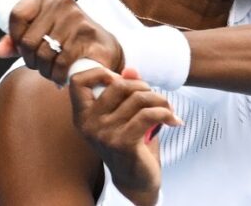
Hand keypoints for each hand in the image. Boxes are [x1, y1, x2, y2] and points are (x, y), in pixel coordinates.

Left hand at [0, 0, 123, 84]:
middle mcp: (62, 3)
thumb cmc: (70, 39)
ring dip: (45, 70)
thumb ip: (17, 41)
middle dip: (31, 60)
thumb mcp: (42, 33)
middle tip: (42, 64)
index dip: (15, 38)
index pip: (16, 15)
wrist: (104, 46)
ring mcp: (76, 18)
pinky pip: (61, 62)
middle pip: (28, 41)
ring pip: (44, 54)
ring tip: (52, 70)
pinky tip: (62, 75)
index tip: (23, 48)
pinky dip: (58, 75)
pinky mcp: (88, 35)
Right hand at [69, 67, 181, 205]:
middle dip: (142, 86)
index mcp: (82, 116)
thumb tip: (131, 70)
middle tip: (153, 97)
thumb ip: (124, 91)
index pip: (77, 82)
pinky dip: (166, 113)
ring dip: (160, 100)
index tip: (118, 80)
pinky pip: (149, 114)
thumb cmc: (128, 143)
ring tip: (167, 108)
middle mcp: (89, 124)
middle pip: (118, 85)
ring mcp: (105, 134)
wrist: (135, 179)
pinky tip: (174, 120)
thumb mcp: (123, 115)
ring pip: (139, 98)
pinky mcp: (123, 143)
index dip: (98, 73)